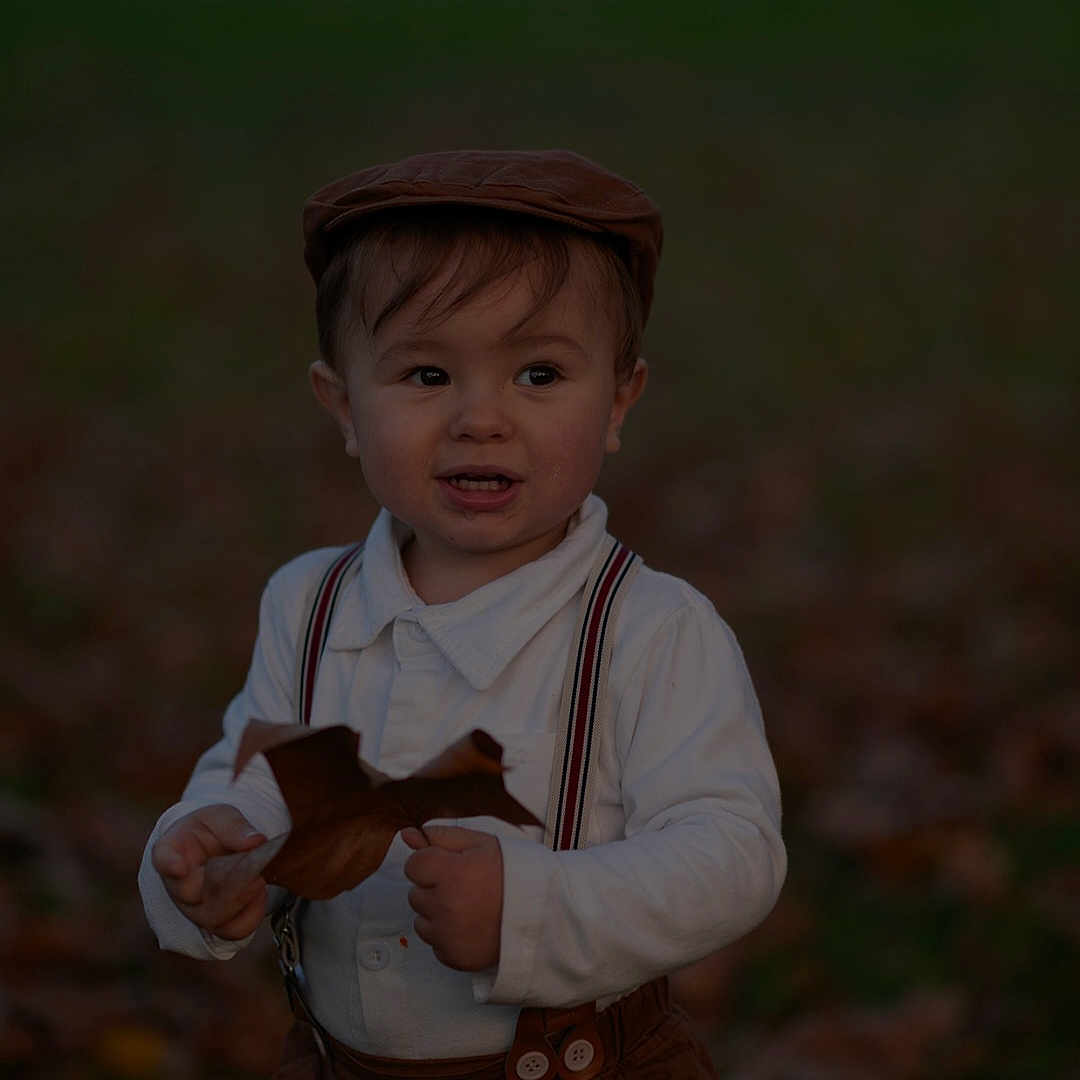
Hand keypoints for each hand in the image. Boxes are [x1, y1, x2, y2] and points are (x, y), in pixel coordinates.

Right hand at [152, 804, 268, 939]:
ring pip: (215, 918)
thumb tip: (256, 841)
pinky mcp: (216, 923)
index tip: (179, 867)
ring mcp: (194, 909)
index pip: (164, 858)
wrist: (217, 849)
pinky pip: (234, 930)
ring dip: (243, 898)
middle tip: (252, 866)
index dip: (170, 864)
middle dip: (227, 881)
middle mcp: (177, 885)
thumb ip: (235, 826)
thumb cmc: (212, 830)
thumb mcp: (222, 816)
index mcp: (172, 850)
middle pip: (193, 894)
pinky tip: (260, 892)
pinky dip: (253, 913)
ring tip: (259, 878)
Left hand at [402, 825, 502, 971]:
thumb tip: (408, 834)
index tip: (451, 866)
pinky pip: (435, 943)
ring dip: (437, 913)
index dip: (432, 862)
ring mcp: (448, 935)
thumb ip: (442, 837)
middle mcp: (444, 906)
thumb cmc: (514, 874)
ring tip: (469, 907)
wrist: (542, 913)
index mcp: (450, 873)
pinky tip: (470, 926)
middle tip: (466, 886)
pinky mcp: (453, 957)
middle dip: (434, 888)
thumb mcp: (481, 843)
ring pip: (422, 920)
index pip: (413, 866)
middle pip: (416, 894)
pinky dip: (447, 935)